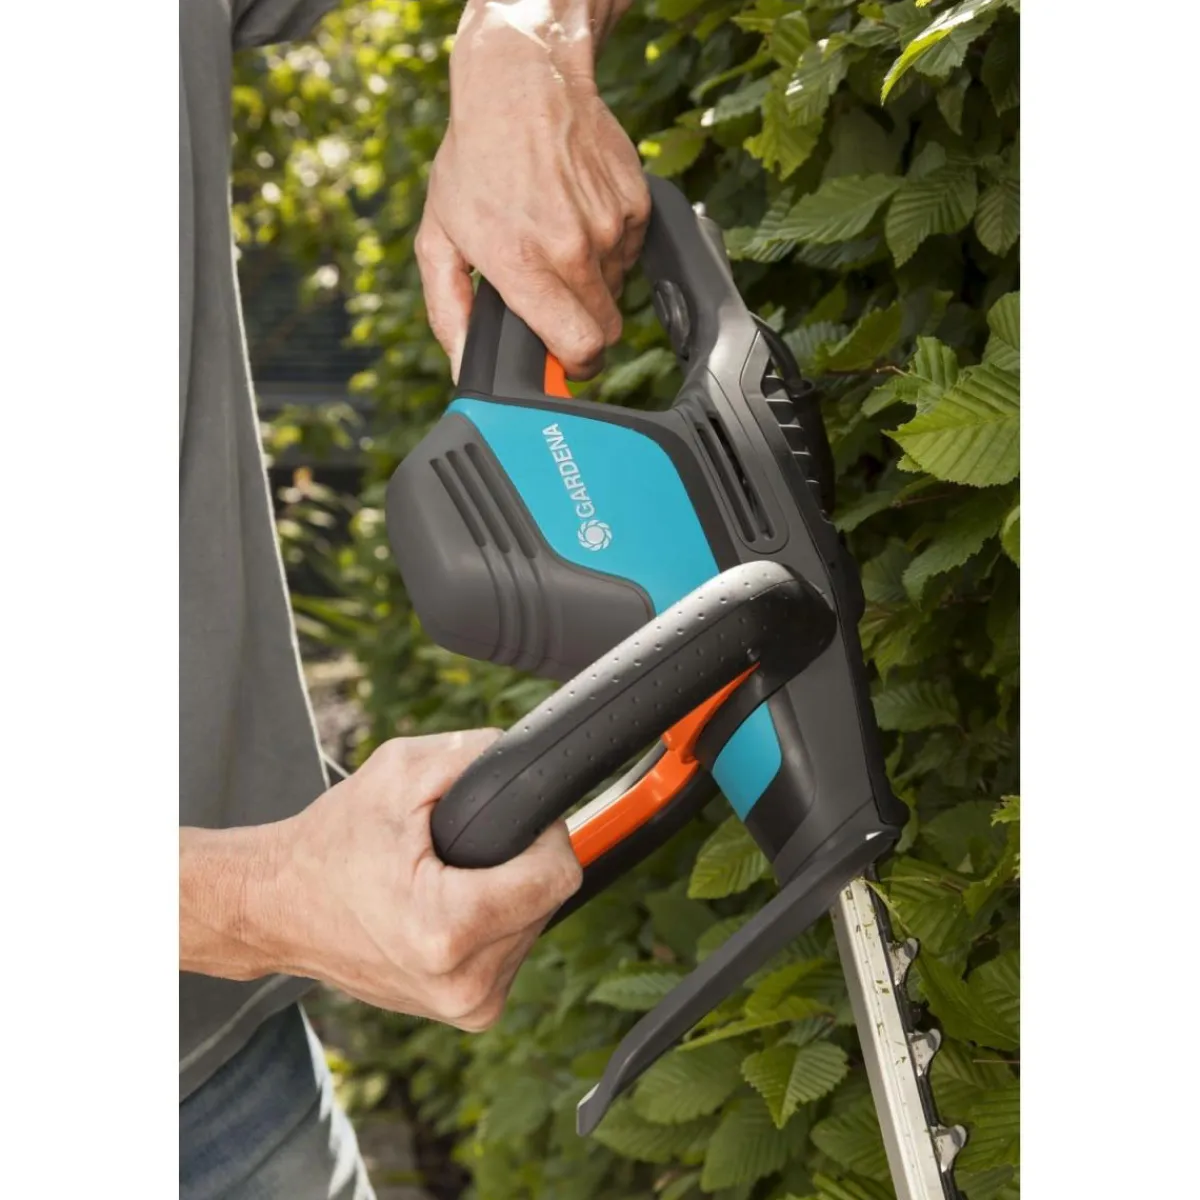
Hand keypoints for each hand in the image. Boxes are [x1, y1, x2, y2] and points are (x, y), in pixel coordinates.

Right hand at [181, 730, 581, 1031]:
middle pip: (551, 897)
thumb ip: (475, 755)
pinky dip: (496, 918)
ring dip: (509, 890)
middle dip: (520, 859)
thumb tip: (531, 760)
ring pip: (538, 922)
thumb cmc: (332, 842)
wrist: (279, 908)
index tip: (511, 819)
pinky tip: (452, 904)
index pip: (557, 874)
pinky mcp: (470, 1013)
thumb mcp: (400, 772)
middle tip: (461, 845)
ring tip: (446, 876)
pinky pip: (516, 947)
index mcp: (448, 929)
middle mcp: (464, 983)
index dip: (543, 832)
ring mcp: (468, 1006)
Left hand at [416, 0, 649, 380]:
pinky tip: (577, 217)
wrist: (523, 81)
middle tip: (555, 304)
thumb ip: (450, 312)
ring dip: (592, 285)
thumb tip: (465, 369)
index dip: (573, 365)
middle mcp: (573, 249)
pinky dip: (609, 249)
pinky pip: (631, 255)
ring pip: (618, 293)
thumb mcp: (439, 238)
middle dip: (583, 330)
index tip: (561, 359)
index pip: (580, 349)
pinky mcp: (637, 206)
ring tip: (557, 242)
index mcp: (524, 265)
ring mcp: (611, 226)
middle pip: (605, 332)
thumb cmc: (475, 159)